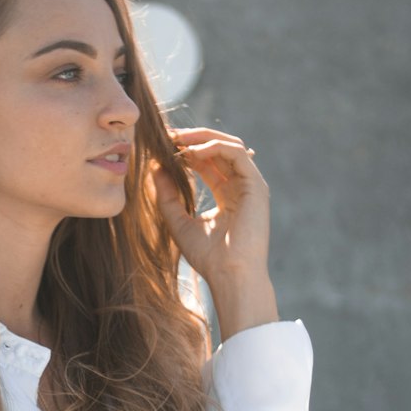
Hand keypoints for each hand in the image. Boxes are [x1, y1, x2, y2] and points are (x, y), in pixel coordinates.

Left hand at [148, 126, 270, 288]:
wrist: (231, 275)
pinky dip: (214, 147)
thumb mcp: (178, 222)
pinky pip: (236, 153)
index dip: (185, 151)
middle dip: (193, 139)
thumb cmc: (209, 257)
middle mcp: (240, 186)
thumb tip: (154, 168)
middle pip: (218, 149)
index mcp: (226, 195)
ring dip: (202, 138)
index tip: (163, 145)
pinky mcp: (256, 184)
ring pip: (229, 145)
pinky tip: (192, 152)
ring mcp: (250, 184)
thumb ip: (167, 196)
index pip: (207, 163)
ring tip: (178, 140)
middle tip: (168, 135)